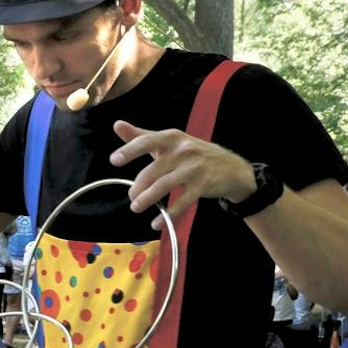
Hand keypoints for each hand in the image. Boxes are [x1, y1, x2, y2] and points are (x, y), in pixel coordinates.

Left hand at [112, 122, 262, 223]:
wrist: (232, 168)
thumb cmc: (194, 154)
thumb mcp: (170, 142)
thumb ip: (142, 136)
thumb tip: (117, 125)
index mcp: (172, 138)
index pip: (147, 141)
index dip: (130, 150)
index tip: (114, 160)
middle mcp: (183, 150)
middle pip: (153, 170)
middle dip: (138, 186)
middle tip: (132, 197)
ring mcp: (194, 168)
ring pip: (164, 185)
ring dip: (148, 199)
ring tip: (136, 207)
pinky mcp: (203, 184)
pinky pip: (181, 202)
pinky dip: (168, 215)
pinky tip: (157, 222)